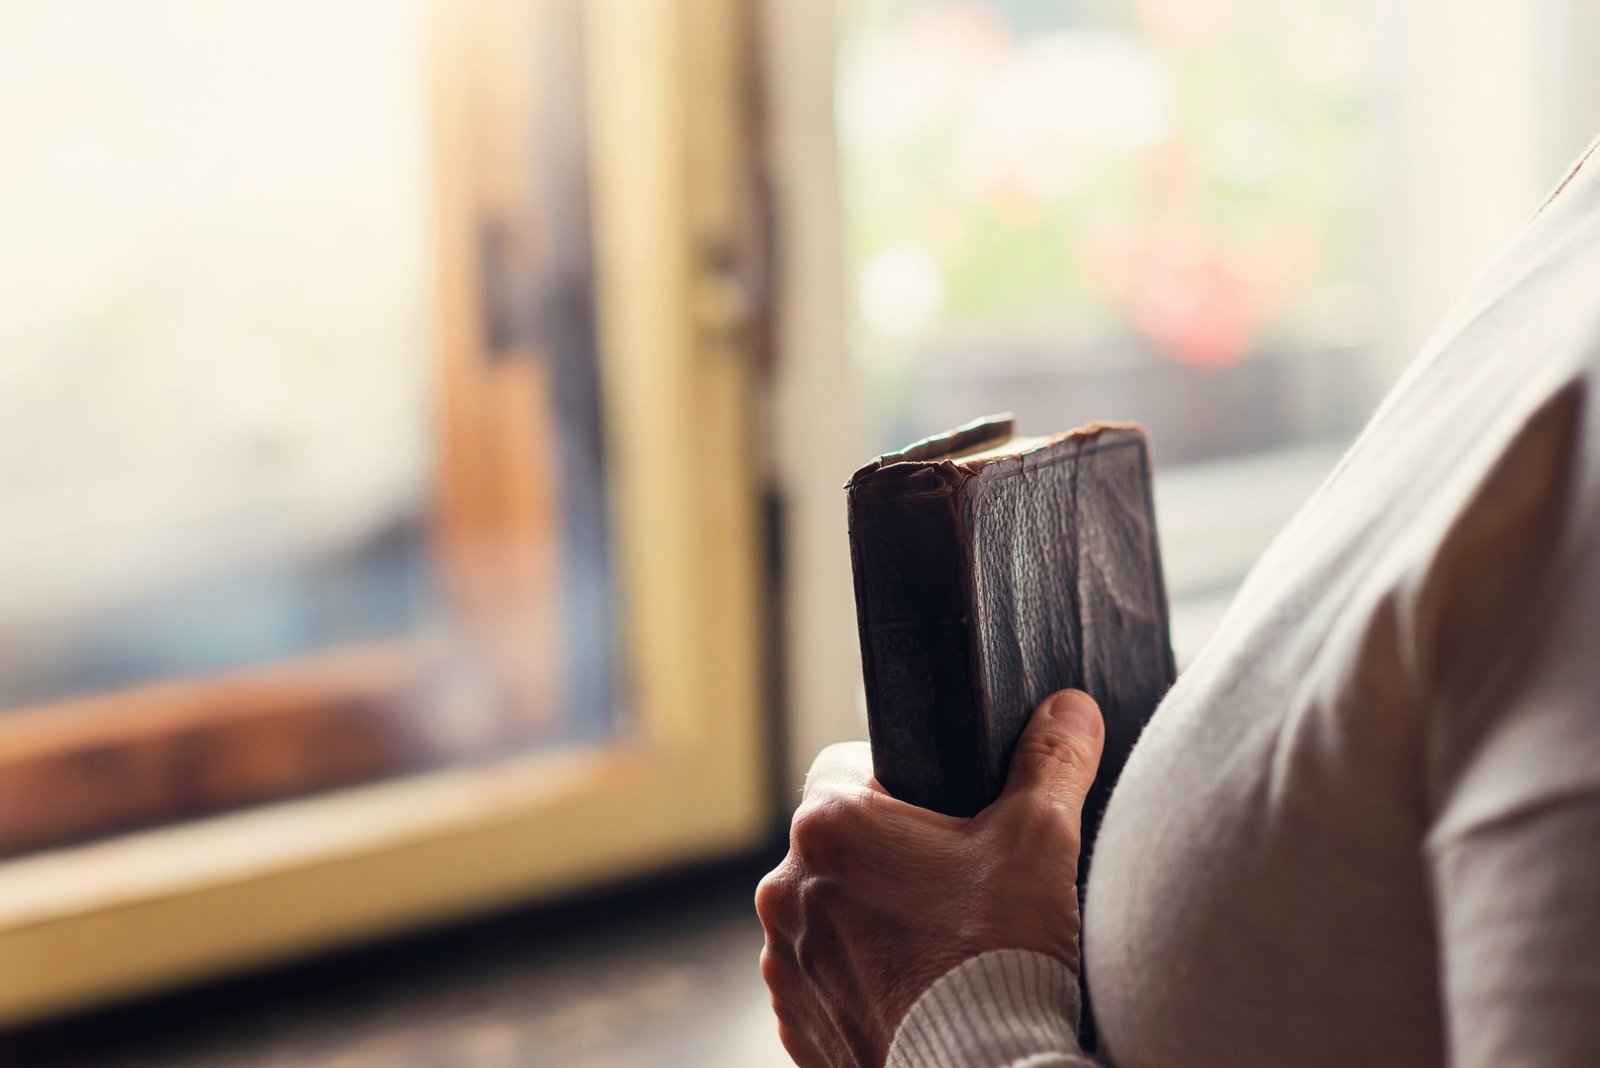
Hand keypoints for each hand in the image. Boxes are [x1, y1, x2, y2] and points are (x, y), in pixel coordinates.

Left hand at [755, 689, 1104, 1067]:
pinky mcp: (798, 1023)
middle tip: (951, 883)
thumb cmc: (1001, 955)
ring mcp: (785, 963)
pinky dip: (858, 981)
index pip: (846, 765)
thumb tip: (1069, 708)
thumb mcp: (1039, 840)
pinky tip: (914, 992)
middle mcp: (786, 890)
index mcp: (830, 826)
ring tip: (935, 944)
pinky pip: (821, 981)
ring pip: (824, 913)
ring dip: (864, 920)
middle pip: (835, 843)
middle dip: (885, 855)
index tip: (939, 812)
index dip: (896, 779)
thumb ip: (1051, 761)